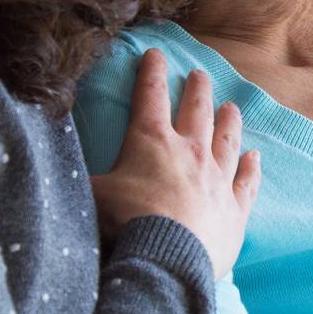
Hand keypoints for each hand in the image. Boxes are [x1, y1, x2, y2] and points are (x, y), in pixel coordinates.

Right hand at [90, 50, 258, 277]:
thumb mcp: (90, 196)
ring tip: (231, 107)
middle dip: (197, 90)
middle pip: (197, 111)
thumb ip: (83, 178)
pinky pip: (246, 181)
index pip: (150, 97)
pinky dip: (251, 167)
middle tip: (200, 74)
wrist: (167, 259)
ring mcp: (217, 179)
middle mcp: (190, 153)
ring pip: (227, 140)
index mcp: (152, 142)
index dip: (151, 73)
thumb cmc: (124, 223)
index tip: (155, 54)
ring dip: (229, 121)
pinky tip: (254, 157)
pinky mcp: (235, 208)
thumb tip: (58, 168)